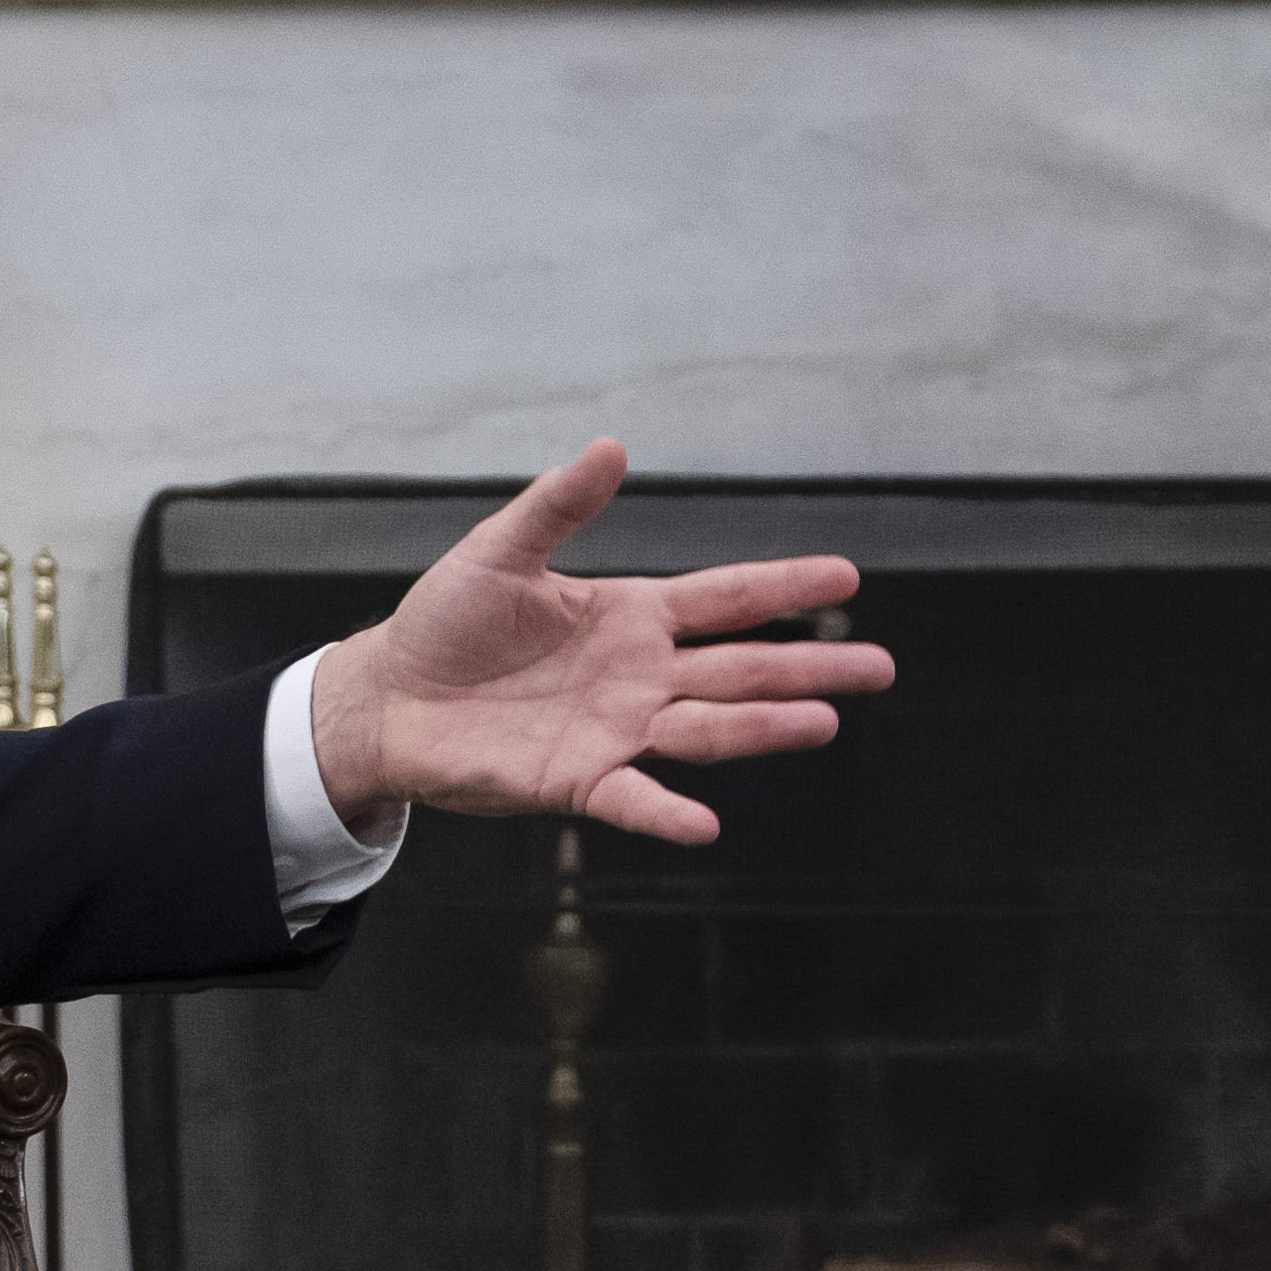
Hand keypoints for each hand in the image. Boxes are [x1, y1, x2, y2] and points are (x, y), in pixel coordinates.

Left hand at [305, 442, 893, 847]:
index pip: (728, 599)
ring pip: (708, 729)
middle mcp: (641, 676)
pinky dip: (667, 813)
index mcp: (632, 616)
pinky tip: (704, 824)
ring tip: (823, 724)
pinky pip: (633, 799)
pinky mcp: (579, 780)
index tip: (847, 577)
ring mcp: (618, 730)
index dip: (786, 586)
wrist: (390, 698)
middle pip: (744, 668)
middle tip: (880, 668)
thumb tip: (611, 446)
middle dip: (811, 668)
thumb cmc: (444, 623)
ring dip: (764, 728)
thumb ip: (558, 506)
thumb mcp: (500, 551)